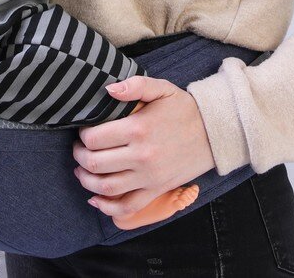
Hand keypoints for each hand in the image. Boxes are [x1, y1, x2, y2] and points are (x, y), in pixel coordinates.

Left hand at [72, 76, 215, 217]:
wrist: (214, 133)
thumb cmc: (184, 109)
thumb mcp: (162, 88)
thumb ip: (134, 85)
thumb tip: (108, 90)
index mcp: (139, 128)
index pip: (95, 138)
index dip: (82, 134)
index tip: (84, 130)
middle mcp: (141, 156)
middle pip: (95, 163)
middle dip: (79, 156)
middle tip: (79, 149)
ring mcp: (149, 177)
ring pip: (106, 187)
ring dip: (87, 181)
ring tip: (81, 170)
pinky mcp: (156, 191)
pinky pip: (127, 207)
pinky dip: (107, 207)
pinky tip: (96, 198)